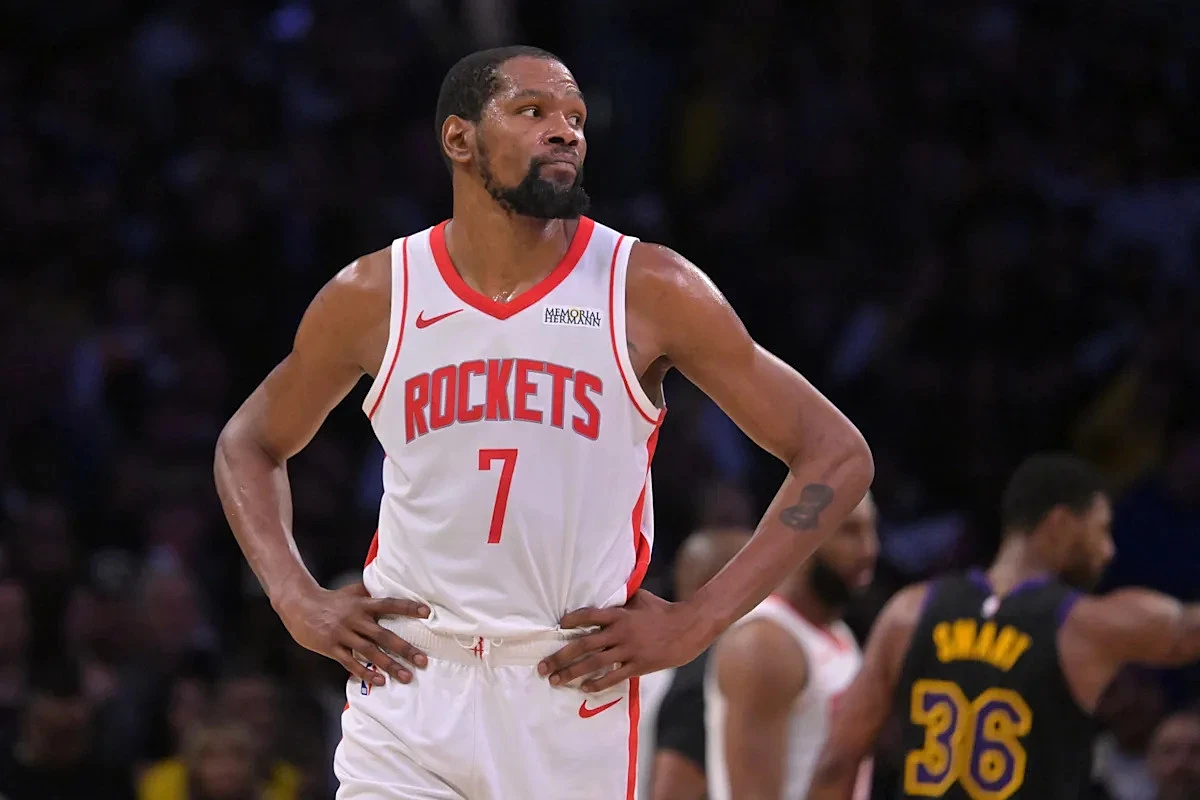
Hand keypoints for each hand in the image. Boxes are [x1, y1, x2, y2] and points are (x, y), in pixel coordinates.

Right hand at [276, 581, 429, 686]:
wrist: (299, 605)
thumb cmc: (330, 599)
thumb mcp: (352, 591)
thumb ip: (370, 593)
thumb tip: (391, 586)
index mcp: (362, 604)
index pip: (389, 604)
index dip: (408, 608)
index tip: (427, 613)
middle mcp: (355, 618)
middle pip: (383, 635)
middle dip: (404, 649)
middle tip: (423, 660)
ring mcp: (343, 634)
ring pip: (370, 652)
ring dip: (389, 665)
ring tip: (406, 676)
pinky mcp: (331, 647)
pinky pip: (350, 662)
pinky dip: (365, 672)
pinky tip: (379, 680)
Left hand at [538, 591, 711, 692]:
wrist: (688, 628)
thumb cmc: (663, 611)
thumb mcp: (640, 598)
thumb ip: (621, 599)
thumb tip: (606, 593)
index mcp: (620, 614)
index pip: (589, 616)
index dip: (571, 621)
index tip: (557, 627)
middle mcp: (620, 632)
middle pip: (583, 645)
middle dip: (560, 656)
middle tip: (543, 666)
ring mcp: (629, 651)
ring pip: (594, 664)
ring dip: (572, 673)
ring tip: (556, 680)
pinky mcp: (638, 665)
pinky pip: (613, 677)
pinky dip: (597, 683)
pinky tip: (584, 688)